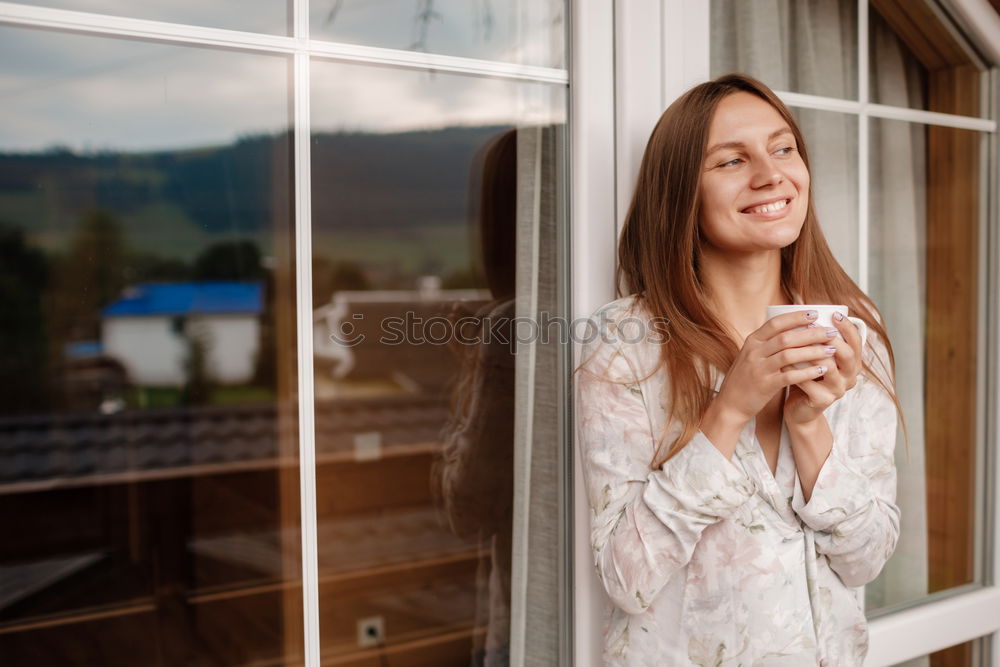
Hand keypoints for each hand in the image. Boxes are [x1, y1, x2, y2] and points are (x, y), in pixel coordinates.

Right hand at [714, 310, 838, 423]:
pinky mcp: (765, 385)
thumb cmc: (745, 378)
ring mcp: (758, 368)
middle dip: (812, 333)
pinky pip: (790, 376)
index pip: (776, 323)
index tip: (815, 314)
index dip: (796, 317)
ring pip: (789, 355)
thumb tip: (793, 329)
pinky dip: (807, 372)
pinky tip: (822, 370)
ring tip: (831, 350)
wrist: (730, 404)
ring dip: (813, 351)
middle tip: (831, 332)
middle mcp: (754, 352)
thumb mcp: (751, 355)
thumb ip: (767, 343)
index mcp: (752, 341)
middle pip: (786, 337)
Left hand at [783, 312, 864, 425]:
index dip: (848, 328)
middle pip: (848, 354)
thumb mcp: (815, 355)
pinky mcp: (823, 401)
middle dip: (833, 338)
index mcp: (851, 363)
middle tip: (816, 325)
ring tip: (797, 340)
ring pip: (830, 368)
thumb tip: (809, 307)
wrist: (799, 408)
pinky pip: (810, 383)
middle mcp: (849, 377)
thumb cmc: (806, 376)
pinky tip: (784, 363)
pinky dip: (796, 371)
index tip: (835, 313)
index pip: (857, 342)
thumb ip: (817, 338)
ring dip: (812, 352)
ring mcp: (838, 390)